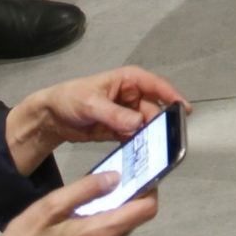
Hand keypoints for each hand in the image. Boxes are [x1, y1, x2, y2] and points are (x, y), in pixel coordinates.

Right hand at [0, 171, 157, 235]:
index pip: (145, 210)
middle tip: (103, 191)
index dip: (148, 190)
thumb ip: (84, 189)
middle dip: (122, 205)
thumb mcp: (48, 207)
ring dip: (108, 222)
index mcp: (98, 234)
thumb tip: (115, 176)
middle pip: (131, 222)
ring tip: (81, 215)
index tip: (140, 177)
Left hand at [6, 67, 185, 172]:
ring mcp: (126, 114)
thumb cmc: (70, 98)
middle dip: (159, 124)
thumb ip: (114, 114)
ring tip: (155, 151)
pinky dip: (138, 144)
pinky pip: (134, 137)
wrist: (50, 116)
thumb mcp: (91, 104)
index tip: (184, 110)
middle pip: (153, 110)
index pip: (155, 86)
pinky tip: (141, 154)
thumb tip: (138, 123)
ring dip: (149, 137)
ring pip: (145, 125)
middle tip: (167, 140)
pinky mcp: (119, 129)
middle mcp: (131, 96)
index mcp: (128, 80)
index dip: (172, 96)